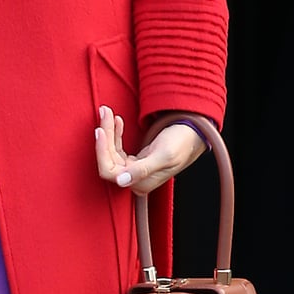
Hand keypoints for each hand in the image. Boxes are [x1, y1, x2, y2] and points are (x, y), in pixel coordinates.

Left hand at [94, 105, 208, 196]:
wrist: (194, 133)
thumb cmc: (182, 143)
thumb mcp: (163, 155)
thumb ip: (142, 170)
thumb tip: (121, 182)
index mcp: (141, 183)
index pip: (109, 172)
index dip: (101, 152)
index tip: (100, 130)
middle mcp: (135, 180)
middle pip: (108, 159)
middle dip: (105, 134)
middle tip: (104, 111)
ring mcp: (133, 170)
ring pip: (111, 151)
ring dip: (108, 130)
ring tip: (107, 111)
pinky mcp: (135, 160)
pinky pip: (117, 148)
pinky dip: (115, 133)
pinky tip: (117, 120)